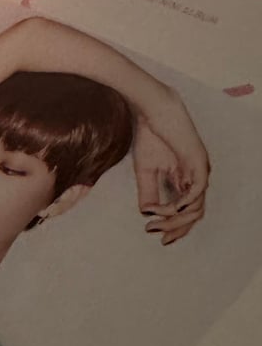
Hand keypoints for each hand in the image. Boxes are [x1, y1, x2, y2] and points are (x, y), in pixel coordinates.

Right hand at [132, 118, 206, 242]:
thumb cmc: (150, 135)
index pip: (187, 211)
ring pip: (195, 207)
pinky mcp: (199, 162)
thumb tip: (146, 213)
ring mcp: (200, 170)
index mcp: (187, 179)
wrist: (152, 110)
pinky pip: (196, 191)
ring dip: (174, 218)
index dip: (174, 227)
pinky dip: (183, 203)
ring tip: (154, 219)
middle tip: (154, 233)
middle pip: (193, 214)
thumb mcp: (145, 170)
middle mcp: (197, 177)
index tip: (154, 235)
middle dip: (174, 228)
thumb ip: (149, 192)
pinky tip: (167, 209)